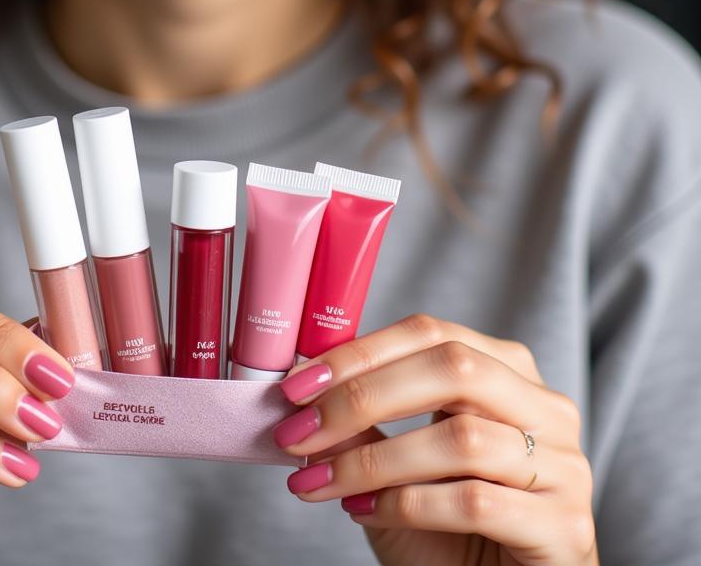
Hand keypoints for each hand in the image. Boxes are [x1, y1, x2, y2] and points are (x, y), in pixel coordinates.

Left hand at [274, 314, 597, 565]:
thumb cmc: (448, 528)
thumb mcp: (395, 463)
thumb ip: (364, 420)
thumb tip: (303, 386)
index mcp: (506, 371)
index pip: (430, 333)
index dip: (359, 352)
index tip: (297, 383)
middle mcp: (545, 407)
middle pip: (453, 369)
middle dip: (363, 396)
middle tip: (300, 429)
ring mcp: (565, 466)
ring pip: (460, 439)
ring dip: (371, 460)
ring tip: (318, 480)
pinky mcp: (565, 527)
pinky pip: (475, 501)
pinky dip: (407, 503)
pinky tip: (364, 513)